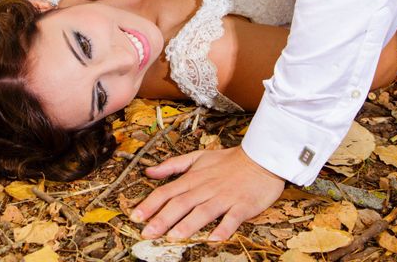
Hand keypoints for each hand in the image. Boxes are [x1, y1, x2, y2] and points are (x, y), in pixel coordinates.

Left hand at [130, 145, 284, 240]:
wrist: (260, 158)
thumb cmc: (227, 161)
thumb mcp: (197, 157)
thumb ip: (172, 165)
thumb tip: (149, 172)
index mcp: (193, 178)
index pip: (166, 191)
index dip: (150, 204)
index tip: (135, 216)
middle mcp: (205, 188)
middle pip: (180, 204)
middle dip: (162, 219)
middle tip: (147, 233)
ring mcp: (224, 197)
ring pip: (203, 212)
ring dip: (188, 225)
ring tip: (173, 237)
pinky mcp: (242, 205)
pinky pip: (232, 219)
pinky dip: (223, 228)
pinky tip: (214, 239)